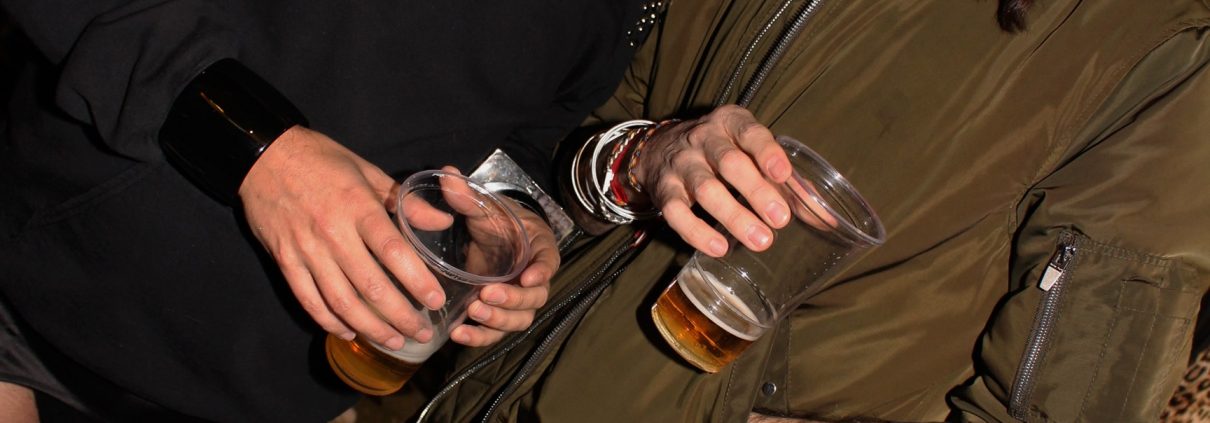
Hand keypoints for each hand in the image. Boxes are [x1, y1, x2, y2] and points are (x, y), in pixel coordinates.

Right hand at [240, 126, 442, 350]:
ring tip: (394, 341)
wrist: (263, 157)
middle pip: (370, 286)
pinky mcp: (285, 261)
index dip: (416, 280)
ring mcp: (306, 251)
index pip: (393, 252)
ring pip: (341, 301)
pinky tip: (349, 332)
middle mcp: (332, 233)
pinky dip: (329, 321)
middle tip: (421, 333)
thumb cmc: (322, 161)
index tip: (434, 301)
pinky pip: (308, 300)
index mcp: (357, 207)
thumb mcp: (368, 171)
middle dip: (399, 316)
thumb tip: (441, 222)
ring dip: (370, 327)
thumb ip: (405, 201)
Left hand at [393, 166, 558, 346]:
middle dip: (511, 300)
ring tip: (473, 312)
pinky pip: (495, 332)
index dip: (541, 272)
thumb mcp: (484, 206)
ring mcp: (517, 299)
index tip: (528, 277)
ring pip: (518, 320)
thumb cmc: (497, 220)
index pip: (548, 263)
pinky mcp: (498, 313)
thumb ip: (467, 194)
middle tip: (485, 294)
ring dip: (497, 321)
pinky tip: (458, 335)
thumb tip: (446, 173)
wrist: (493, 236)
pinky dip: (480, 337)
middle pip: (534, 299)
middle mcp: (534, 278)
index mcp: (539, 249)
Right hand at [629, 105, 793, 256]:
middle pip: (729, 163)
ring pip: (706, 190)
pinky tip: (718, 248)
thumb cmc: (721, 152)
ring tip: (760, 241)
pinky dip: (697, 232)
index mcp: (731, 123)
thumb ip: (786, 183)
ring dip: (734, 217)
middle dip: (756, 191)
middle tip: (780, 219)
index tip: (783, 174)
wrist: (660, 148)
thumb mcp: (751, 153)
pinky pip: (676, 212)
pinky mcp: (664, 190)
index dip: (767, 153)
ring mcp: (682, 164)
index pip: (750, 133)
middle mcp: (704, 139)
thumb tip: (823, 219)